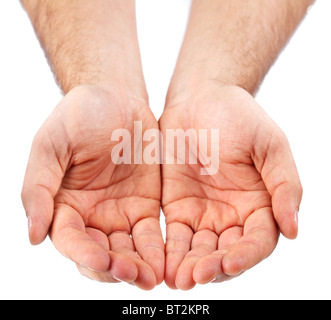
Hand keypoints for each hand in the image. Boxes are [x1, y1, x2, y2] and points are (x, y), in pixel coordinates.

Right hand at [22, 85, 163, 289]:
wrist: (117, 99)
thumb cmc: (80, 116)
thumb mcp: (52, 145)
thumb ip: (40, 188)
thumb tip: (33, 235)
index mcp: (64, 205)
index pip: (71, 240)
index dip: (85, 254)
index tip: (103, 261)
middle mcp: (90, 216)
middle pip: (100, 253)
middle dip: (115, 268)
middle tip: (134, 274)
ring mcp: (118, 213)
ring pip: (125, 251)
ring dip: (138, 266)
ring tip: (152, 277)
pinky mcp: (144, 207)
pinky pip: (149, 235)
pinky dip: (156, 250)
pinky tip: (165, 262)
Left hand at [160, 84, 301, 289]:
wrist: (199, 100)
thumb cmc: (239, 116)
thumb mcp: (270, 145)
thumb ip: (284, 186)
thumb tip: (293, 230)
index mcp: (260, 204)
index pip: (258, 241)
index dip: (246, 256)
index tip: (228, 263)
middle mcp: (234, 215)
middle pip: (226, 253)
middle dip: (213, 267)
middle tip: (195, 277)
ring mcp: (205, 214)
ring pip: (200, 250)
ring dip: (190, 266)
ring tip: (177, 279)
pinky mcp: (179, 208)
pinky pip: (176, 236)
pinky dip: (171, 251)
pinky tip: (163, 264)